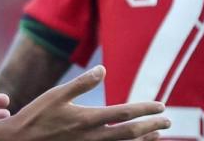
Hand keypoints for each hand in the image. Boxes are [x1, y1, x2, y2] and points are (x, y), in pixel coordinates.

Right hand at [9, 65, 169, 140]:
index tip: (161, 106)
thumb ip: (82, 83)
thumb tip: (103, 69)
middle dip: (152, 127)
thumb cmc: (36, 116)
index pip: (125, 114)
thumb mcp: (56, 94)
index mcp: (87, 118)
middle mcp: (92, 137)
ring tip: (158, 135)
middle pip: (131, 134)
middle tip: (167, 121)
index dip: (145, 109)